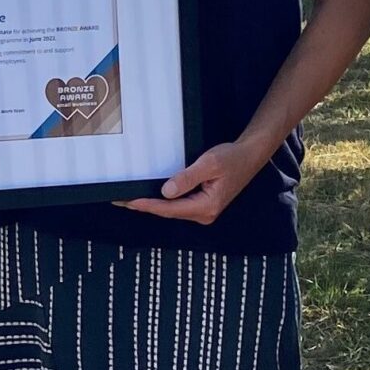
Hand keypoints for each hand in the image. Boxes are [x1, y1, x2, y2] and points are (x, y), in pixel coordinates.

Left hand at [119, 141, 262, 224]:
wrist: (249, 156)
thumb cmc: (232, 158)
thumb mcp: (209, 164)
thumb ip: (187, 178)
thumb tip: (166, 191)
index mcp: (206, 207)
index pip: (169, 209)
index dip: (147, 205)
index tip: (129, 201)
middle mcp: (204, 214)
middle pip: (168, 212)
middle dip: (144, 207)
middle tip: (120, 200)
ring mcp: (203, 211)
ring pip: (171, 210)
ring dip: (152, 205)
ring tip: (129, 199)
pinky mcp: (202, 205)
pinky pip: (178, 206)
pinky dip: (162, 201)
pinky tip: (150, 196)